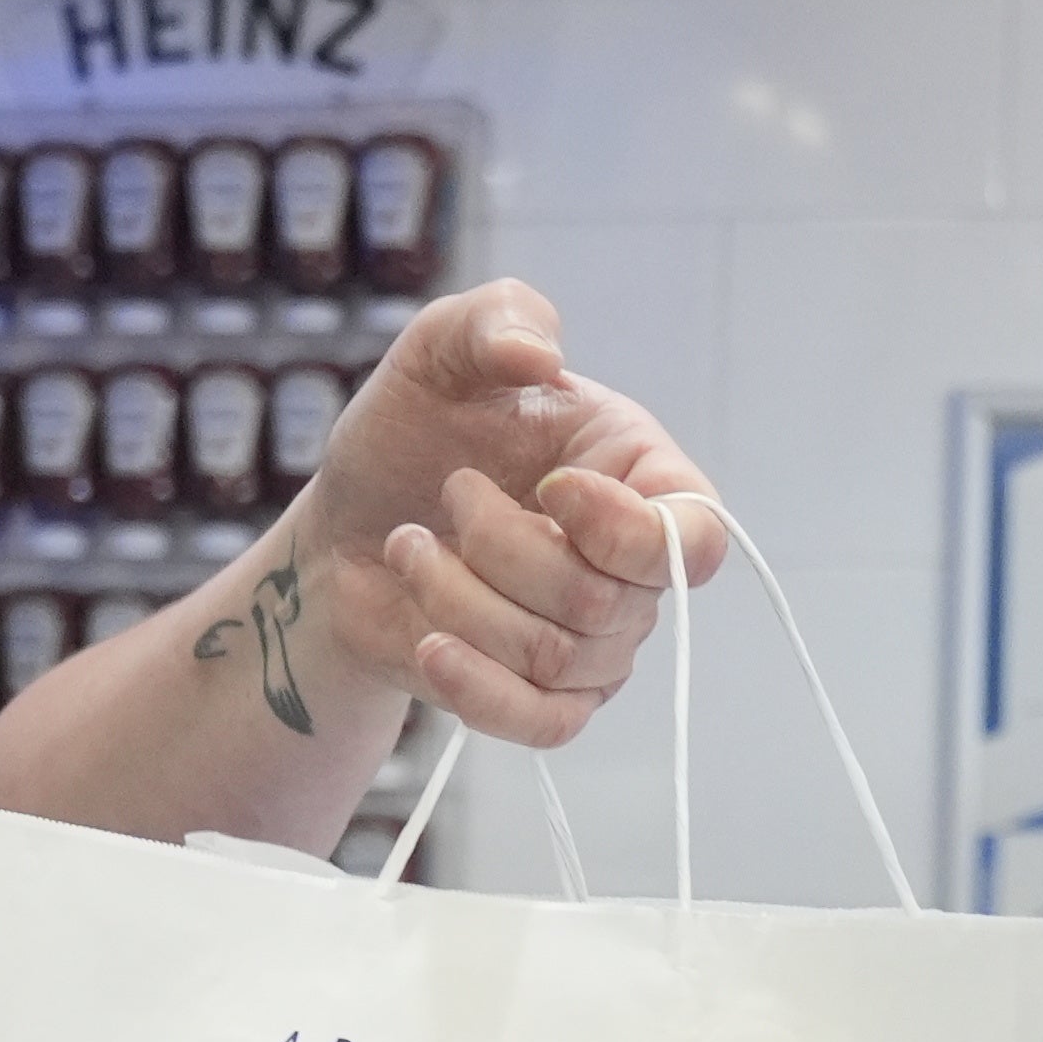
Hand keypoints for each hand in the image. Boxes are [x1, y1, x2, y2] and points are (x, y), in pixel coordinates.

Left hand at [265, 281, 720, 751]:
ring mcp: (595, 644)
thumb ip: (498, 317)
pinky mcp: (545, 699)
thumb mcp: (443, 348)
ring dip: (458, 598)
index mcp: (641, 478)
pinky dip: (478, 688)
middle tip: (447, 493)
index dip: (625, 529)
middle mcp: (631, 570)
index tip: (550, 484)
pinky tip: (427, 643)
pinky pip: (543, 725)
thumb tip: (544, 356)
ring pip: (557, 658)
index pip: (695, 538)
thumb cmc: (413, 433)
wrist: (347, 524)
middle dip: (501, 547)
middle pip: (605, 603)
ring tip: (408, 546)